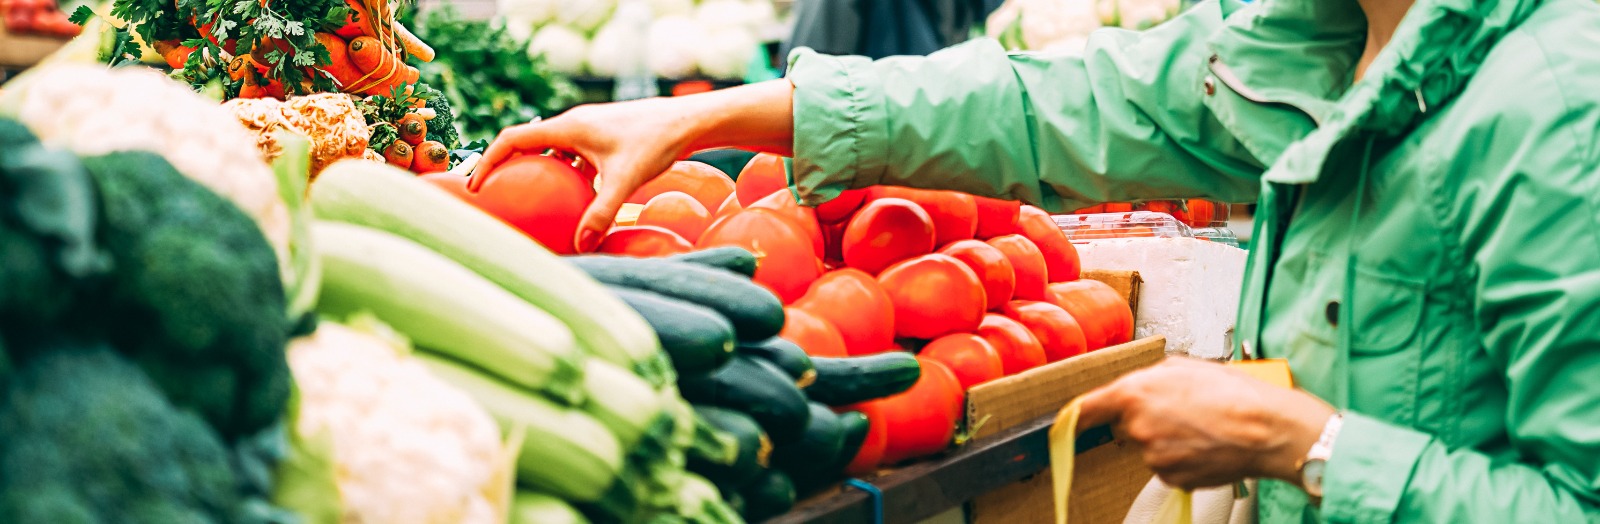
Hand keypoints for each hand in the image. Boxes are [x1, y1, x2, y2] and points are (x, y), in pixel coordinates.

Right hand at [470, 81, 795, 251]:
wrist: (689, 121)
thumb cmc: (657, 143)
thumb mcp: (626, 180)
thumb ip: (601, 212)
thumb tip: (581, 245)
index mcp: (568, 127)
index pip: (513, 139)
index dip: (488, 161)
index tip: (475, 186)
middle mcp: (574, 124)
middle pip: (526, 143)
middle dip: (506, 168)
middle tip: (493, 197)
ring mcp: (589, 129)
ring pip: (550, 151)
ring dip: (536, 172)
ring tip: (525, 202)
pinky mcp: (604, 137)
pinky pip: (572, 157)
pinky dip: (563, 176)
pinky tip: (571, 203)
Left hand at [1077, 357, 1335, 490]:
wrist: (1266, 429)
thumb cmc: (1232, 393)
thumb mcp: (1185, 366)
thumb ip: (1150, 377)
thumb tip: (1140, 385)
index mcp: (1135, 393)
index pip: (1088, 407)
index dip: (1077, 414)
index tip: (1068, 419)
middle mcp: (1137, 427)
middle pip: (1127, 426)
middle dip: (1147, 419)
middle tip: (1183, 410)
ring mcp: (1153, 456)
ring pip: (1150, 447)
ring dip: (1168, 439)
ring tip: (1202, 426)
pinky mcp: (1171, 478)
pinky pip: (1168, 466)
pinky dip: (1182, 458)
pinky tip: (1205, 445)